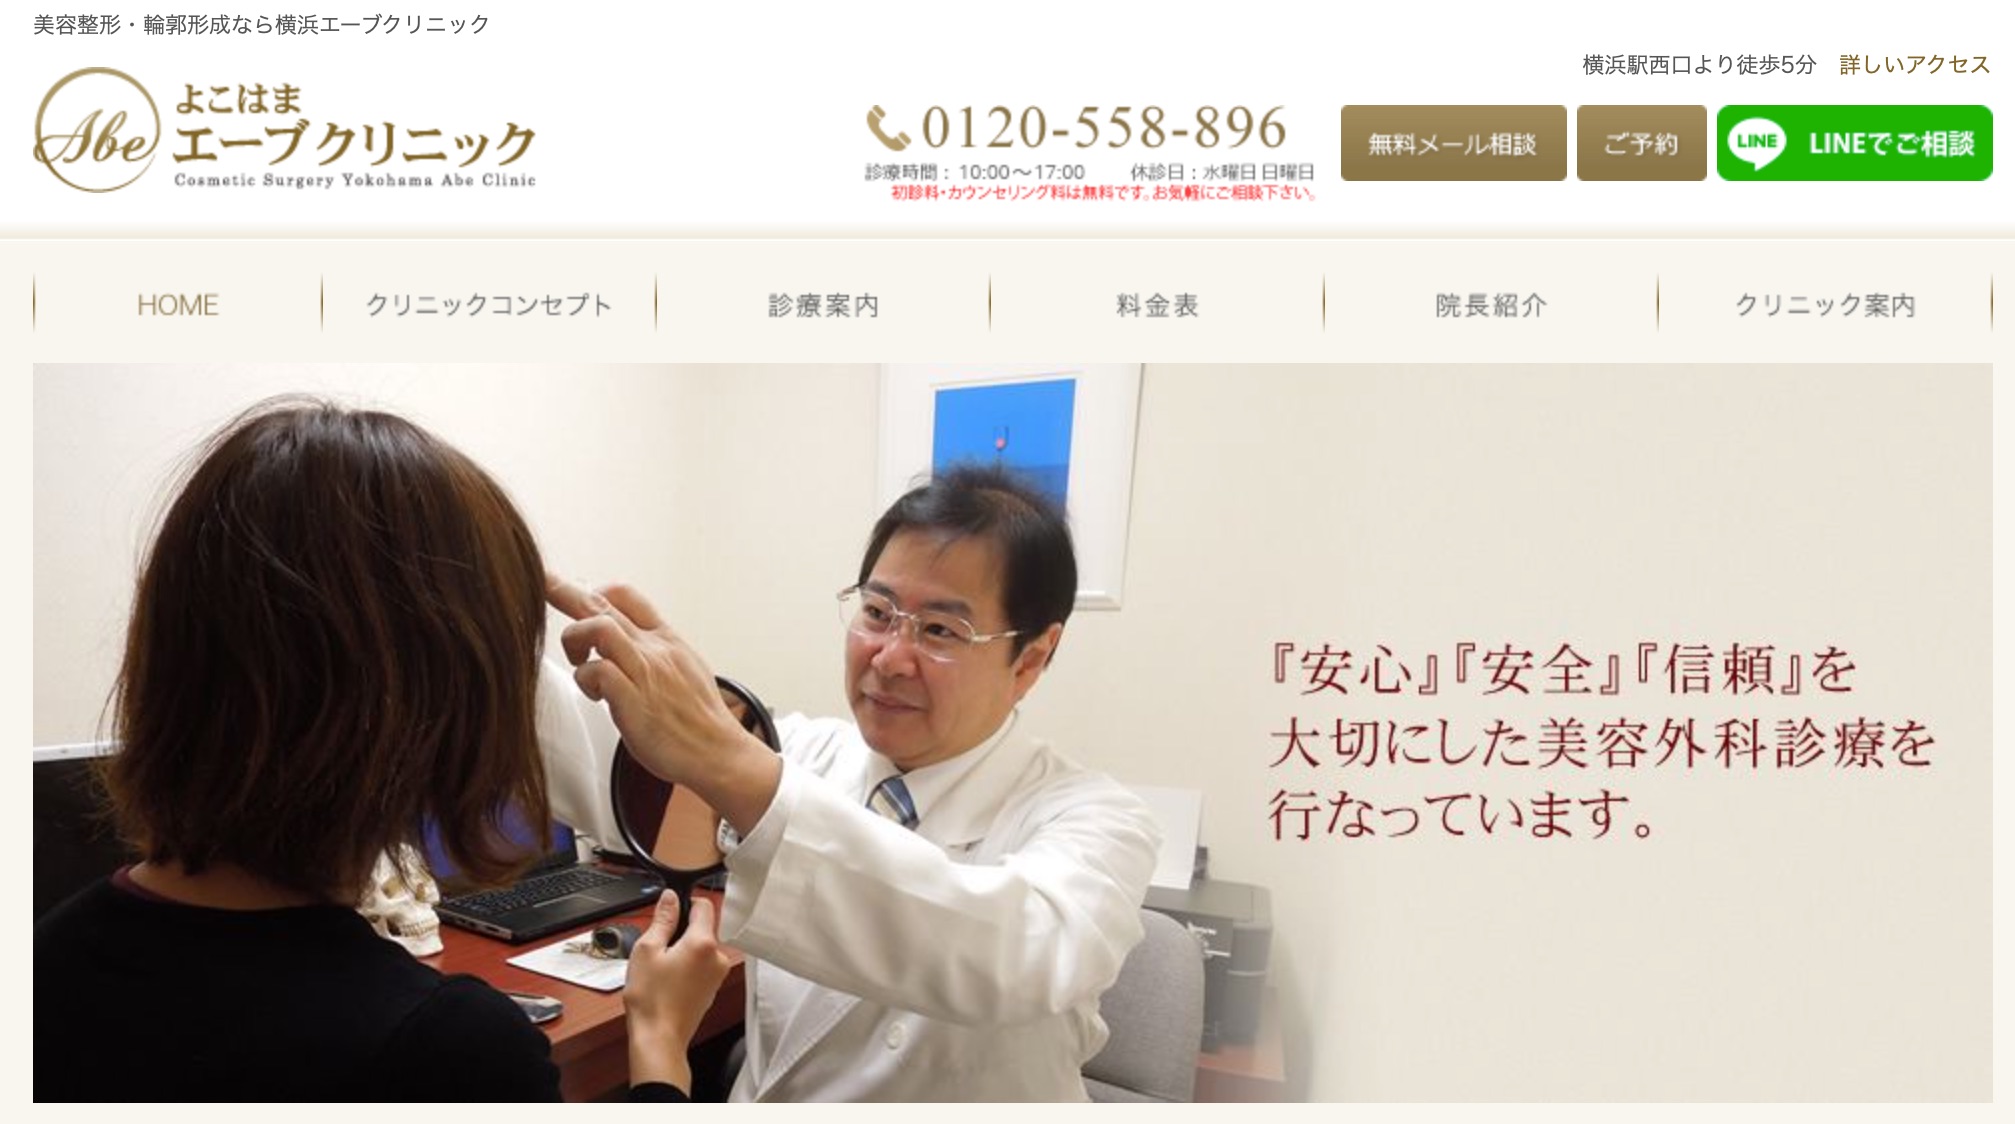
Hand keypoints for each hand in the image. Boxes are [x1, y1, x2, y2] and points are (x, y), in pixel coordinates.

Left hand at [545, 573, 782, 831]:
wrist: (718, 752)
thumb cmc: (698, 720)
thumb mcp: (685, 670)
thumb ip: (656, 654)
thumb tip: (631, 647)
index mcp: (666, 640)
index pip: (627, 596)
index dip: (595, 589)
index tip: (575, 594)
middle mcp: (653, 649)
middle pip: (602, 603)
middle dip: (563, 589)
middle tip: (540, 580)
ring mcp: (644, 672)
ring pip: (598, 627)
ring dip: (575, 640)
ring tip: (577, 661)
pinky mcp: (633, 701)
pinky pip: (598, 672)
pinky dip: (585, 679)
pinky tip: (593, 694)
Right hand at [623, 893, 734, 1093]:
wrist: (659, 1038)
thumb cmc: (651, 999)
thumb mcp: (647, 949)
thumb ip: (662, 919)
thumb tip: (670, 898)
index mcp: (704, 943)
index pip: (704, 905)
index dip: (684, 903)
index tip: (669, 913)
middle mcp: (718, 957)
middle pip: (702, 928)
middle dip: (680, 932)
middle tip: (657, 948)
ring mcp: (717, 974)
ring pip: (700, 948)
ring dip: (683, 950)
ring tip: (660, 969)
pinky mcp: (712, 988)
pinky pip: (701, 966)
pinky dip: (687, 967)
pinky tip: (668, 981)